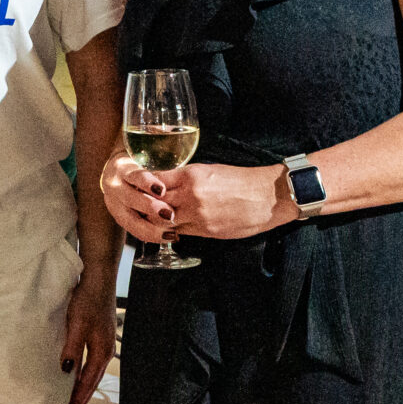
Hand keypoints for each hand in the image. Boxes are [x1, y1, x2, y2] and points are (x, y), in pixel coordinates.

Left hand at [58, 263, 116, 403]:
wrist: (99, 277)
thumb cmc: (88, 299)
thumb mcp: (77, 324)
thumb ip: (72, 348)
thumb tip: (66, 372)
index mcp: (101, 352)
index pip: (87, 384)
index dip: (77, 401)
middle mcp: (105, 351)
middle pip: (91, 383)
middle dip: (80, 400)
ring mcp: (102, 344)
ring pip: (91, 374)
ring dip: (80, 388)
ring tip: (69, 402)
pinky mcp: (97, 336)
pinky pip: (89, 363)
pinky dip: (82, 374)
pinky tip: (73, 375)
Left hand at [102, 156, 291, 245]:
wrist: (269, 197)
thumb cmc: (243, 181)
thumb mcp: (211, 171)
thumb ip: (187, 178)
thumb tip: (169, 184)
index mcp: (191, 175)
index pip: (154, 180)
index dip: (142, 185)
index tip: (134, 186)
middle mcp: (190, 195)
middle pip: (153, 202)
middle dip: (142, 204)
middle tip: (133, 205)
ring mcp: (197, 215)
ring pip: (162, 221)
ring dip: (154, 221)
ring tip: (148, 219)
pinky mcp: (206, 231)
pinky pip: (180, 231)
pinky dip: (171, 230)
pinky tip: (168, 228)